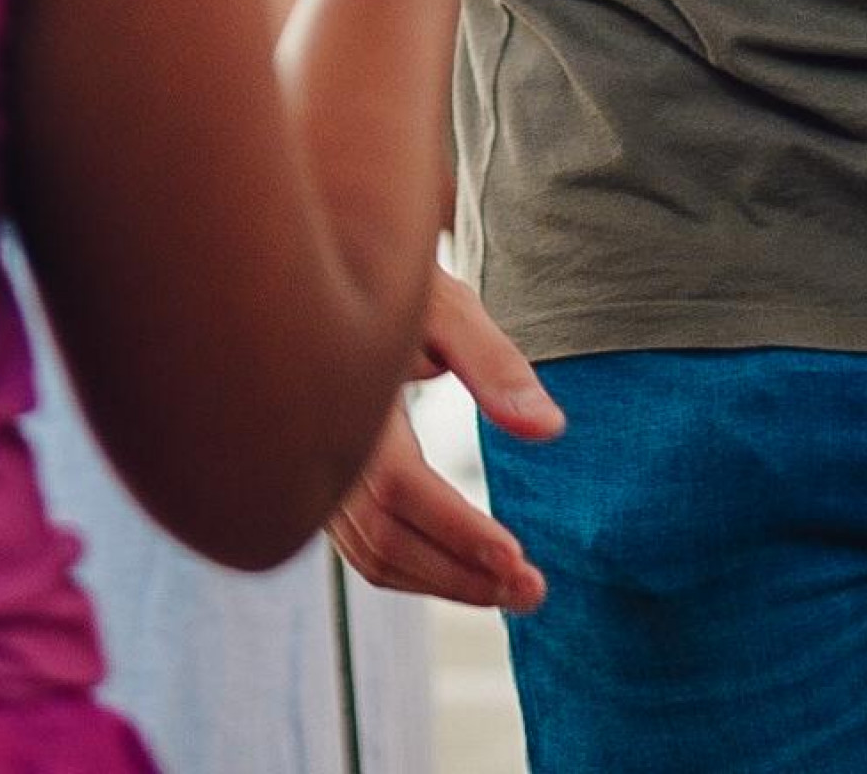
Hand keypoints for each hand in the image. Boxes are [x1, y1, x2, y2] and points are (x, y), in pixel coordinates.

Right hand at [329, 263, 562, 609]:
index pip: (401, 490)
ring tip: (513, 591)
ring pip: (373, 554)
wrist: (328, 274)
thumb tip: (549, 429)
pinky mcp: (324, 486)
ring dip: (444, 584)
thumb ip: (494, 363)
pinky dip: (416, 569)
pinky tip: (464, 568)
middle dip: (463, 578)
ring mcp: (316, 473)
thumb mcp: (443, 304)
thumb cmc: (390, 280)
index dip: (460, 533)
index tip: (520, 561)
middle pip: (387, 541)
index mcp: (347, 400)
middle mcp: (320, 448)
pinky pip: (364, 545)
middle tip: (534, 592)